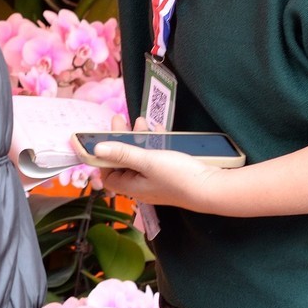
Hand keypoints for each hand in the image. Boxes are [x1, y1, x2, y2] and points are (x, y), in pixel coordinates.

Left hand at [92, 133, 225, 213]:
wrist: (211, 187)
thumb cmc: (177, 175)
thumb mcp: (147, 160)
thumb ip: (122, 152)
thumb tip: (96, 148)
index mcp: (132, 187)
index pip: (109, 174)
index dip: (104, 157)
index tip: (104, 138)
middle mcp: (142, 186)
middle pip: (124, 162)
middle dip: (121, 140)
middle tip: (121, 119)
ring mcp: (157, 180)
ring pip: (141, 157)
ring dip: (138, 138)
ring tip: (140, 120)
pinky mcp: (170, 174)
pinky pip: (156, 157)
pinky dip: (154, 143)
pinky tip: (158, 129)